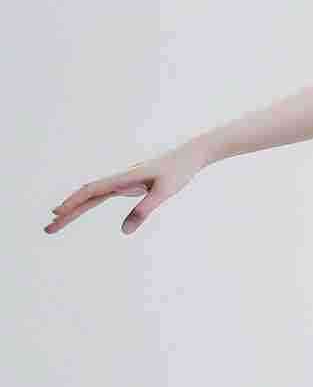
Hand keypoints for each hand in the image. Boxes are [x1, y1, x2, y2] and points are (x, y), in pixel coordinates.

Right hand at [44, 139, 212, 236]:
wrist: (190, 155)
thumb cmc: (179, 172)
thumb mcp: (164, 192)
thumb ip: (144, 210)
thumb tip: (124, 231)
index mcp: (125, 178)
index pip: (92, 191)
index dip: (73, 203)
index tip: (57, 214)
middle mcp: (120, 179)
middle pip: (86, 196)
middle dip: (67, 212)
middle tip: (49, 228)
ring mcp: (123, 182)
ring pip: (92, 196)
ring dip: (74, 208)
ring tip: (58, 220)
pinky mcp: (129, 184)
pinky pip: (103, 195)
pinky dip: (88, 202)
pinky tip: (80, 209)